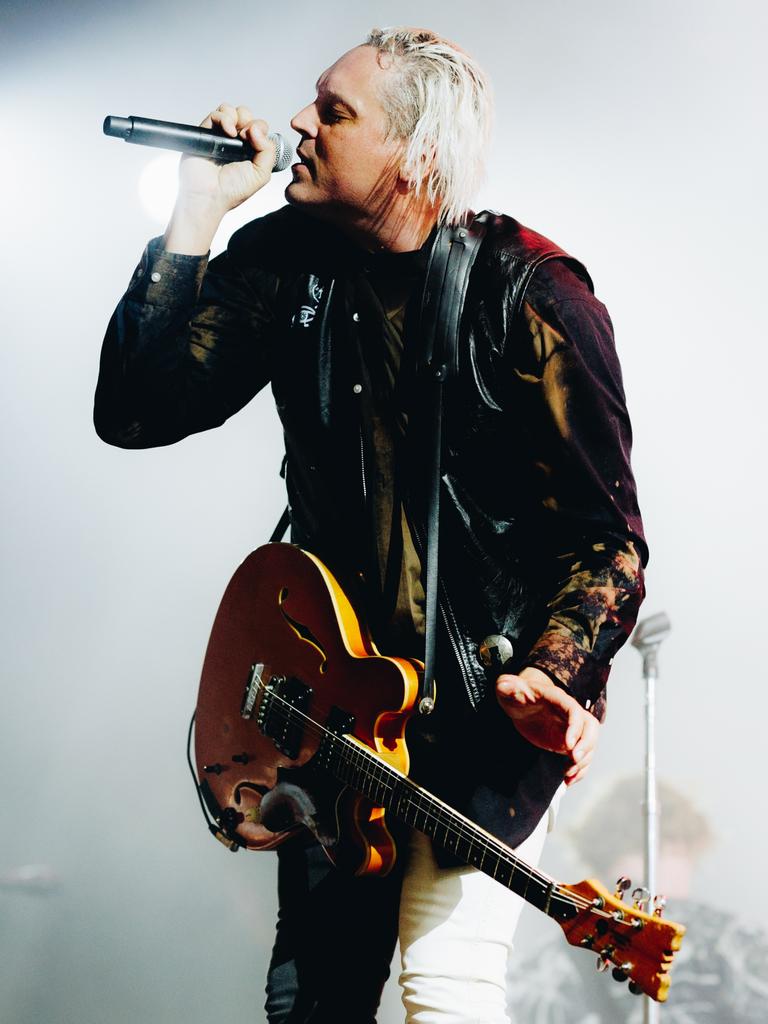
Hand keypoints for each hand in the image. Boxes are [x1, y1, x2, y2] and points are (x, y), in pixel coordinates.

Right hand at [164, 104, 276, 253]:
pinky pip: (216, 114)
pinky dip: (224, 118)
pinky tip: (228, 133)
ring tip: (234, 135)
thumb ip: (268, 151)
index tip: (255, 142)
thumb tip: (257, 129)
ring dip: (237, 117)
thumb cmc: (232, 190)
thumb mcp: (261, 174)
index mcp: (249, 150)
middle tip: (245, 137)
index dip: (260, 129)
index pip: (259, 128)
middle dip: (249, 121)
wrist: (210, 195)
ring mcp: (219, 136)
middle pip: (246, 115)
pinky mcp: (206, 132)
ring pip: (231, 111)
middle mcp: (234, 141)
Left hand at [496, 666, 598, 785]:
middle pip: (590, 727)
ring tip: (568, 774)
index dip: (575, 727)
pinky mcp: (566, 743)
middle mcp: (569, 713)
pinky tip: (568, 780)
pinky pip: (580, 756)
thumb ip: (507, 687)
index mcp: (557, 698)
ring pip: (589, 743)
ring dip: (583, 761)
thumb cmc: (515, 694)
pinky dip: (578, 769)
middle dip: (587, 745)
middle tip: (574, 760)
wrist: (520, 705)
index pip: (574, 710)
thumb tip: (504, 685)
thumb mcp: (507, 689)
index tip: (568, 745)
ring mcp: (570, 729)